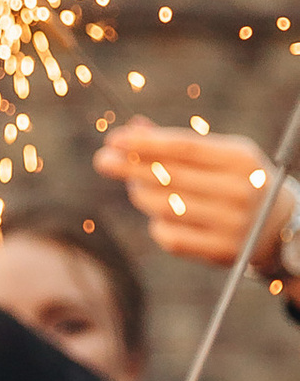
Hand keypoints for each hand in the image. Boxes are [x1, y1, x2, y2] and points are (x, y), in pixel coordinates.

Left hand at [92, 118, 292, 271]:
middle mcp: (240, 191)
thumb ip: (179, 143)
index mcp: (241, 159)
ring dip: (140, 194)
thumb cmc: (238, 180)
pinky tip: (159, 215)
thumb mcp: (220, 154)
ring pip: (164, 207)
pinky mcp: (222, 252)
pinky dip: (156, 224)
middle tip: (103, 160)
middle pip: (170, 177)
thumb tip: (133, 128)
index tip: (113, 139)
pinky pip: (170, 237)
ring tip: (135, 185)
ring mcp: (232, 224)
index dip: (144, 144)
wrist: (278, 224)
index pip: (183, 148)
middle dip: (130, 167)